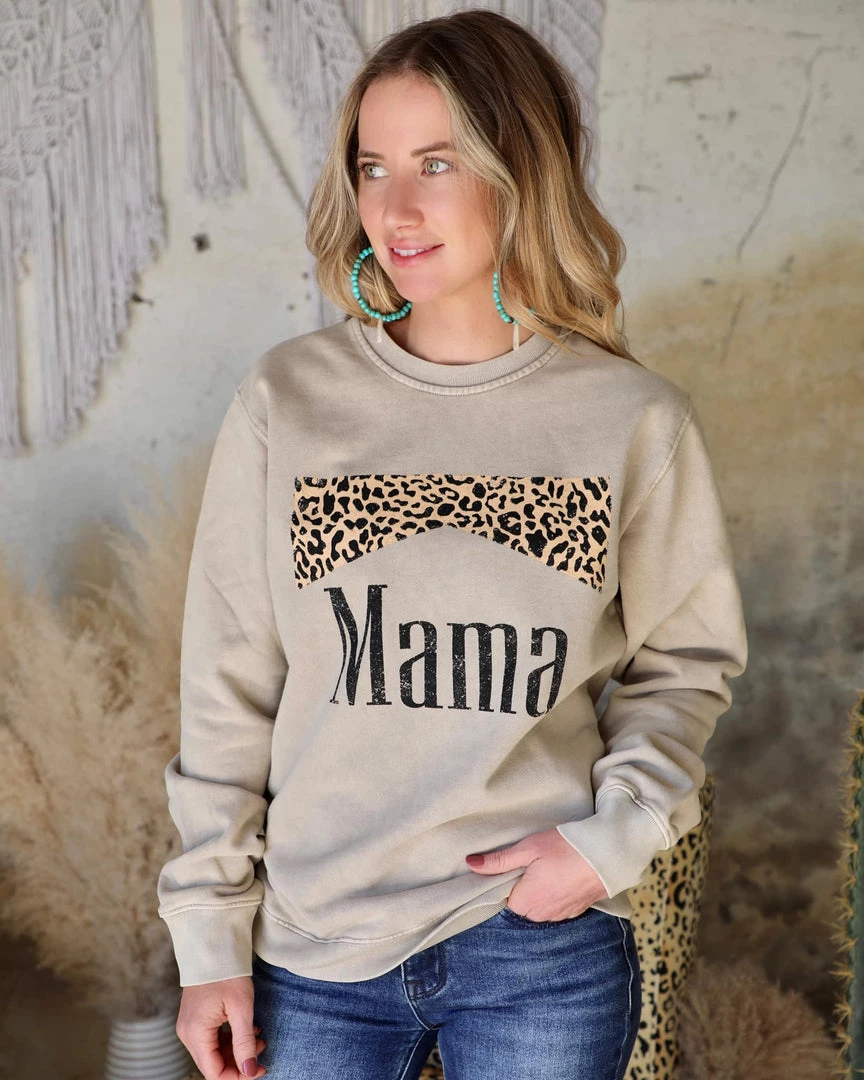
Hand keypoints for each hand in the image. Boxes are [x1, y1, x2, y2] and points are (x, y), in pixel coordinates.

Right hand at [175, 977, 266, 1078]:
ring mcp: (189, 1025)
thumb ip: (245, 1043)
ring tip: (259, 1036)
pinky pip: (211, 1039)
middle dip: (239, 1061)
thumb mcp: (242, 1008)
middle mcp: (187, 1033)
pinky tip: (247, 1029)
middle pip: (213, 1063)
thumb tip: (249, 1071)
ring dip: (237, 1049)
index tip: (260, 1069)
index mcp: (195, 1033)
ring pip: (213, 1052)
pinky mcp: (194, 1018)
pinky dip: (229, 1039)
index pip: (214, 1072)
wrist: (213, 946)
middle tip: (262, 1049)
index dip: (238, 1076)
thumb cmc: (228, 974)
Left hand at [465, 826, 609, 920]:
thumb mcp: (528, 848)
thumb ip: (499, 860)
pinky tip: (561, 877)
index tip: (514, 865)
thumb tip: (470, 863)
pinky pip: (555, 907)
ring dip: (539, 892)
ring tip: (548, 867)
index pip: (504, 899)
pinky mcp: (575, 911)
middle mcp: (541, 914)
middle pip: (521, 905)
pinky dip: (555, 895)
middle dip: (522, 887)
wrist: (607, 855)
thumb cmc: (565, 848)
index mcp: (526, 901)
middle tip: (532, 862)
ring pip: (538, 907)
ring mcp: (560, 915)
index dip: (507, 881)